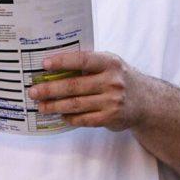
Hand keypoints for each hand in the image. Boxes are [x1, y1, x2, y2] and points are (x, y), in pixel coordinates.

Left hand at [27, 52, 150, 131]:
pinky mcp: (110, 118)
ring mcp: (112, 101)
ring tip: (41, 106)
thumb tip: (53, 66)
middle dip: (50, 89)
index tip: (44, 64)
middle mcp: (112, 81)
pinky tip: (60, 115)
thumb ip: (88, 64)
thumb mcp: (110, 64)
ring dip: (54, 106)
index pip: (82, 60)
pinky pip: (83, 119)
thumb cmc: (120, 78)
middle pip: (74, 86)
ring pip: (76, 105)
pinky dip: (69, 117)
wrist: (147, 101)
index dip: (62, 62)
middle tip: (33, 92)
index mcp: (110, 63)